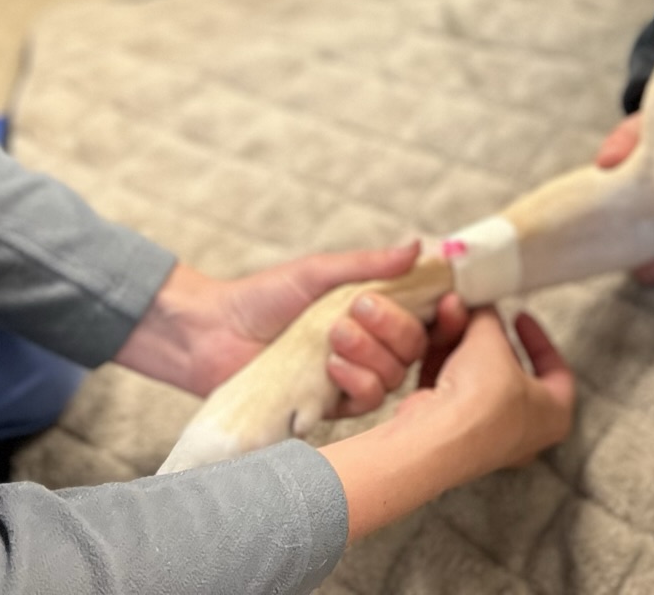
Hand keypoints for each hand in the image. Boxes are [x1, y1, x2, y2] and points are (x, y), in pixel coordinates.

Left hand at [115, 243, 430, 402]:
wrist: (210, 335)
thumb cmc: (262, 297)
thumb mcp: (318, 272)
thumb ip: (369, 264)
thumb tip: (419, 246)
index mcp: (372, 313)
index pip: (424, 316)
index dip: (441, 313)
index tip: (443, 301)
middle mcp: (368, 347)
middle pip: (414, 349)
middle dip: (394, 328)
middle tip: (357, 309)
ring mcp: (349, 378)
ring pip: (393, 377)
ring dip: (372, 355)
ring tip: (334, 336)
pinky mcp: (329, 407)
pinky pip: (364, 404)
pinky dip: (357, 383)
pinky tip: (332, 368)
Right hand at [322, 297, 573, 537]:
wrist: (435, 438)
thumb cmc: (480, 399)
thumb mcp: (490, 340)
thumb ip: (489, 320)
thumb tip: (481, 310)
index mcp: (554, 415)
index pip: (556, 370)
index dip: (538, 338)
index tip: (520, 317)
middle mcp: (523, 433)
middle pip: (508, 372)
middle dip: (489, 340)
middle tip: (479, 318)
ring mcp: (486, 439)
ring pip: (476, 383)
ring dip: (461, 348)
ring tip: (451, 321)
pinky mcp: (451, 439)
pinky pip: (452, 396)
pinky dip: (443, 368)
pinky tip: (433, 342)